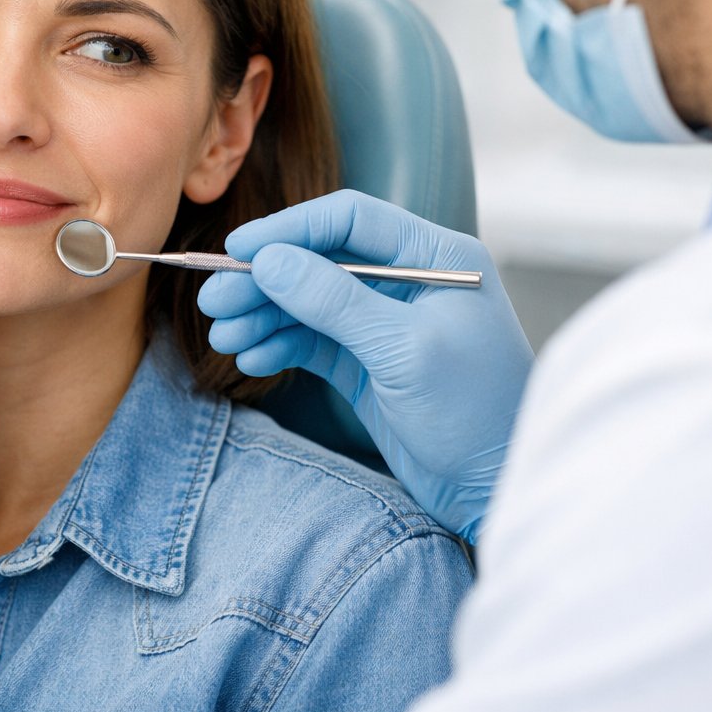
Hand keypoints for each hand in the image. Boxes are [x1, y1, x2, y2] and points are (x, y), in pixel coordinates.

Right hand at [198, 190, 531, 541]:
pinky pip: (314, 342)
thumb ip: (335, 301)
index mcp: (437, 258)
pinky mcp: (371, 365)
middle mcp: (411, 282)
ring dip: (265, 315)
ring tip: (224, 336)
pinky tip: (253, 358)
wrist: (497, 490)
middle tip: (215, 301)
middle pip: (321, 261)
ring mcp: (388, 325)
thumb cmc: (475, 414)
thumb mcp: (403, 350)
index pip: (351, 220)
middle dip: (266, 280)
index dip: (290, 230)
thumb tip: (269, 260)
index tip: (238, 250)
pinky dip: (281, 346)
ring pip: (311, 303)